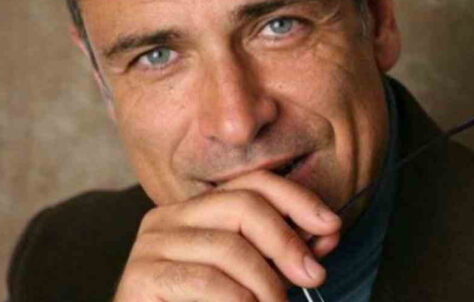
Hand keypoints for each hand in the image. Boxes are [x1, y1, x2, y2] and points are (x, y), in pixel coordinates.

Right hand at [112, 171, 341, 301]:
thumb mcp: (256, 275)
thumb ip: (285, 252)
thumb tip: (328, 232)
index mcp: (196, 210)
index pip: (252, 184)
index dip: (297, 199)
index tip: (332, 225)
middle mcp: (168, 217)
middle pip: (242, 205)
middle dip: (286, 240)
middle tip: (313, 276)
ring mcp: (150, 245)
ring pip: (229, 247)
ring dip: (266, 283)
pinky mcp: (140, 278)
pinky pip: (206, 280)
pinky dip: (239, 300)